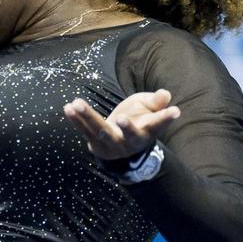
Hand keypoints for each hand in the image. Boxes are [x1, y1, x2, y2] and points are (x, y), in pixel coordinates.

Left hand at [62, 89, 180, 160]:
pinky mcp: (96, 144)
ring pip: (101, 131)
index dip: (166, 118)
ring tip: (76, 103)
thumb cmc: (138, 120)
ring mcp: (113, 145)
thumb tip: (165, 95)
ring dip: (88, 117)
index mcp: (149, 131)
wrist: (122, 146)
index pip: (159, 124)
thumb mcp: (148, 110)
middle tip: (122, 118)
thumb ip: (155, 102)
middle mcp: (132, 141)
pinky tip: (68, 108)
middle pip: (129, 134)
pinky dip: (75, 120)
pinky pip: (84, 131)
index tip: (175, 112)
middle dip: (126, 127)